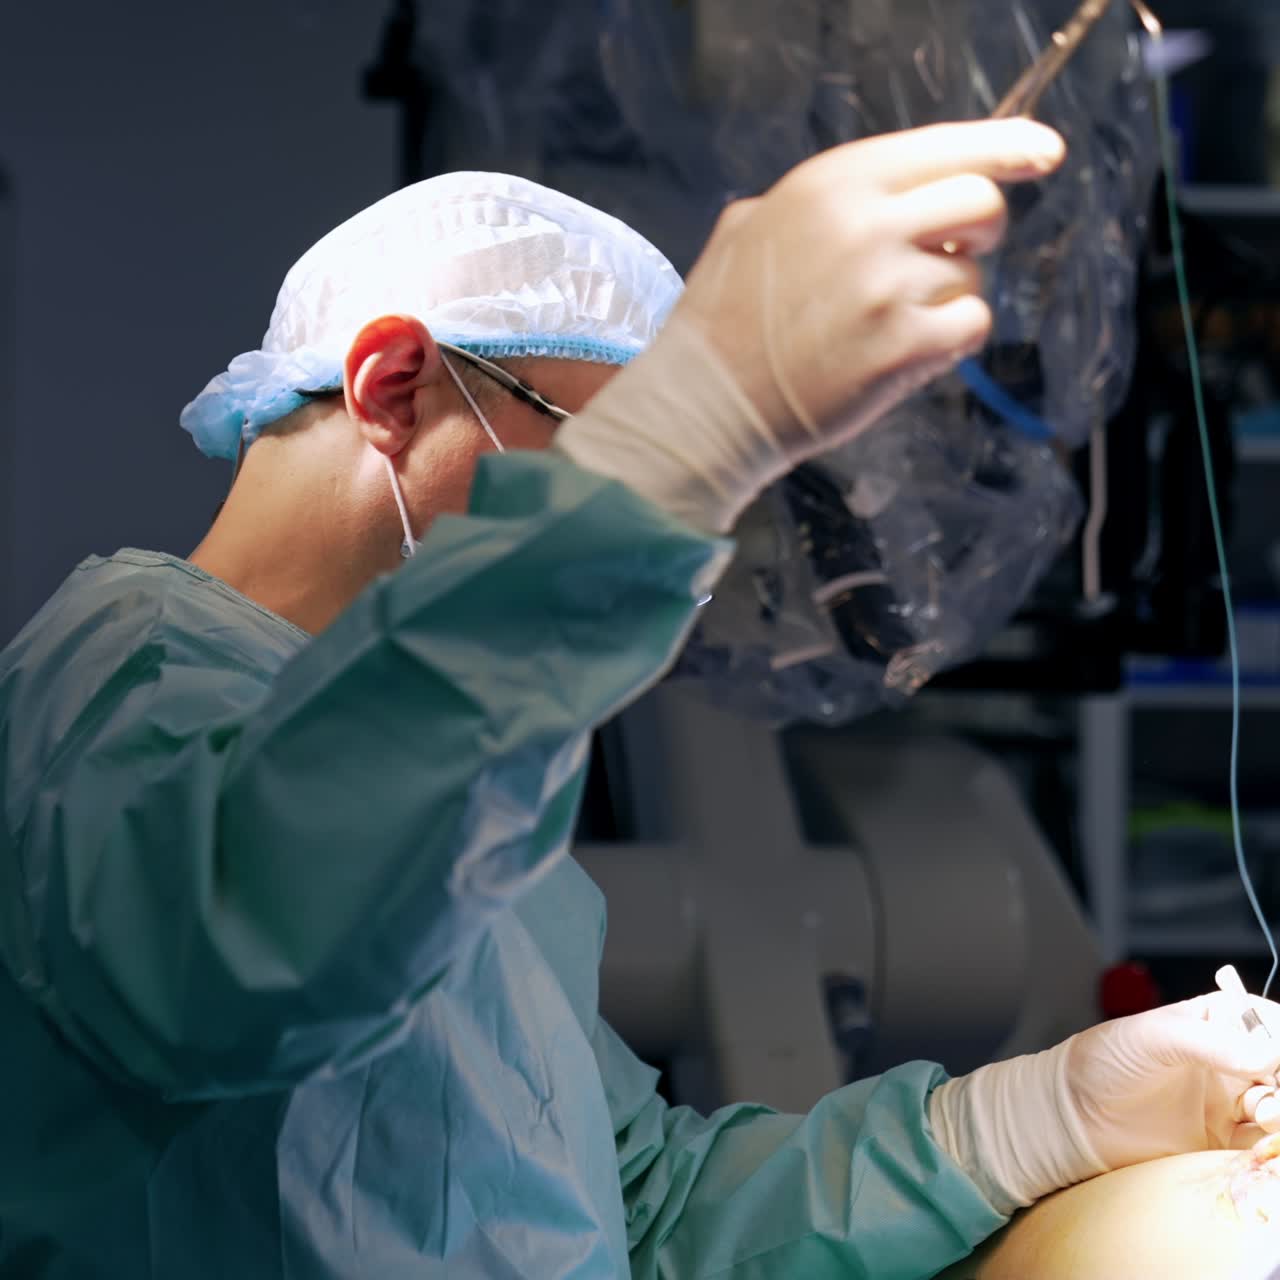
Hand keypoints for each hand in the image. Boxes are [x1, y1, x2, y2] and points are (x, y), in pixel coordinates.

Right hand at [677, 118, 1065, 461]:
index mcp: (833, 184)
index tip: (1042, 153)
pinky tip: (905, 351)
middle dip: (978, 231)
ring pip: (975, 276)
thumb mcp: (750, 227)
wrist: (707, 401)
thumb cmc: (722, 320)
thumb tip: (874, 198)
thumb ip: (819, 203)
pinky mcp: (902, 348)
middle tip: (948, 256)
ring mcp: (888, 288)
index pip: (947, 147)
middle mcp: (867, 225)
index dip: (1007, 147)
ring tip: (890, 323)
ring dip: (948, 298)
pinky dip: (949, 340)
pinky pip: (970, 326)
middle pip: (980, 203)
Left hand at [928, 991, 1279, 1215]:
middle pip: (1277, 1067)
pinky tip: (1261, 1144)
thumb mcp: (1152, 1038)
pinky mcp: (1222, 1141)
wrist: (1072, 1114)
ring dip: (1278, 1113)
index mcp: (1214, 1021)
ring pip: (1276, 1106)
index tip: (1277, 1056)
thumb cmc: (1102, 1062)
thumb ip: (1209, 1044)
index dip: (1278, 1036)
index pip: (1267, 1022)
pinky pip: (1261, 1143)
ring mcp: (1227, 1101)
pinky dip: (1270, 1145)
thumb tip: (1268, 1053)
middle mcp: (1229, 1059)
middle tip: (1269, 1097)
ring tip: (1262, 1114)